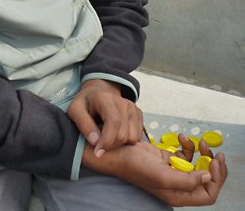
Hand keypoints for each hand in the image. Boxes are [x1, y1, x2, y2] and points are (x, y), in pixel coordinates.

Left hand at [67, 79, 142, 156]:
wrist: (97, 93)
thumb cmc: (85, 103)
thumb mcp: (75, 110)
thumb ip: (83, 124)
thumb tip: (95, 142)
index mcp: (106, 98)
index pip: (113, 123)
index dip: (107, 141)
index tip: (97, 152)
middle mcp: (123, 102)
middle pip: (123, 134)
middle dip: (111, 145)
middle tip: (99, 144)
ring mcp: (133, 108)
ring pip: (132, 137)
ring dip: (119, 144)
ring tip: (106, 136)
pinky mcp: (138, 114)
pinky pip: (137, 136)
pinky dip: (127, 141)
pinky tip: (115, 134)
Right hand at [82, 138, 227, 206]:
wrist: (117, 150)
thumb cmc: (135, 166)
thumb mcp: (161, 176)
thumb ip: (186, 180)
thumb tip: (207, 177)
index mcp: (178, 195)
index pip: (208, 194)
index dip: (216, 180)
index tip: (215, 162)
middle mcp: (179, 185)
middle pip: (207, 180)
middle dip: (212, 166)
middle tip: (214, 153)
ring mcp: (174, 171)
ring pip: (198, 165)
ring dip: (201, 153)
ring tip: (199, 142)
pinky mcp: (169, 159)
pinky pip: (186, 154)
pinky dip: (188, 145)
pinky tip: (181, 138)